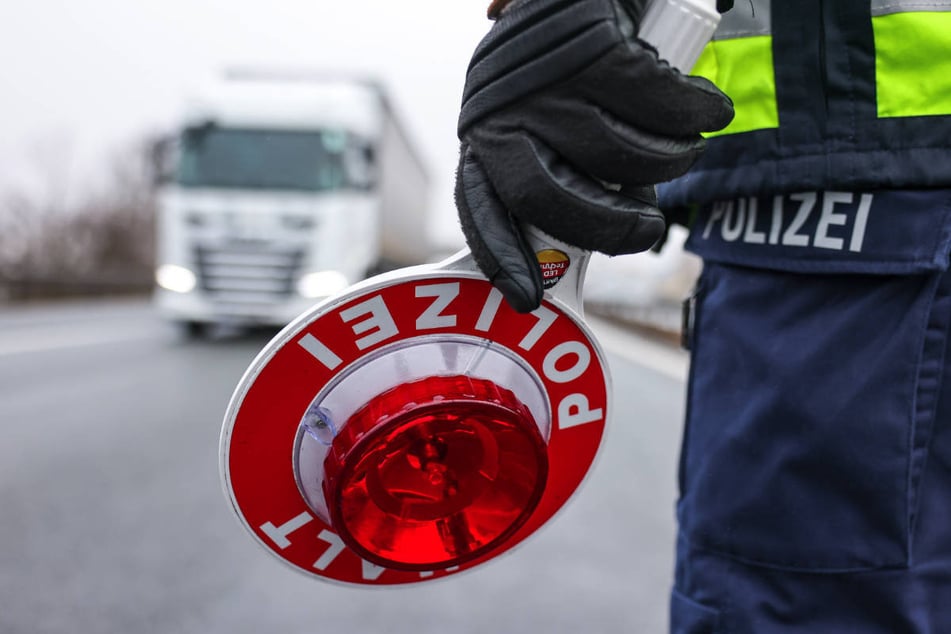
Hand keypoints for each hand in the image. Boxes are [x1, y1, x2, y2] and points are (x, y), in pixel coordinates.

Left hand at [455, 0, 733, 311]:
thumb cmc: (575, 65)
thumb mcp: (551, 118)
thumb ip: (562, 169)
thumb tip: (595, 236)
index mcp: (485, 134)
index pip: (482, 208)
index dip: (504, 259)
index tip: (529, 301)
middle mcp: (502, 109)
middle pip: (547, 199)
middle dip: (608, 228)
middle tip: (647, 228)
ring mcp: (546, 79)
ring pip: (617, 155)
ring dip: (667, 161)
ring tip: (681, 147)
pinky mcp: (594, 46)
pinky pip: (661, 108)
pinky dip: (697, 114)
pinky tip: (708, 109)